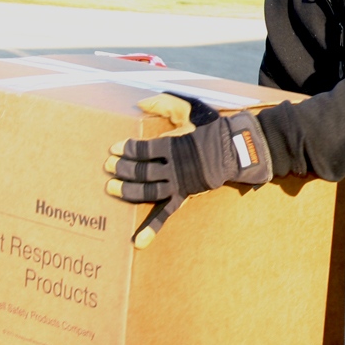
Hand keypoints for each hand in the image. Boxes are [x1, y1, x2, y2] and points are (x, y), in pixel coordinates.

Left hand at [103, 96, 271, 247]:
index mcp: (175, 145)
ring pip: (147, 191)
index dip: (128, 149)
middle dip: (123, 169)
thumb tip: (140, 103)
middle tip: (108, 166)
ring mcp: (178, 184)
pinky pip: (165, 213)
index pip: (145, 149)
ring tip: (111, 188)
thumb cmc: (212, 129)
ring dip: (127, 191)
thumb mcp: (190, 109)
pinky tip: (138, 241)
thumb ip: (165, 103)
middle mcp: (174, 167)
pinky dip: (152, 227)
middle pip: (142, 171)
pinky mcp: (183, 196)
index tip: (114, 148)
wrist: (236, 151)